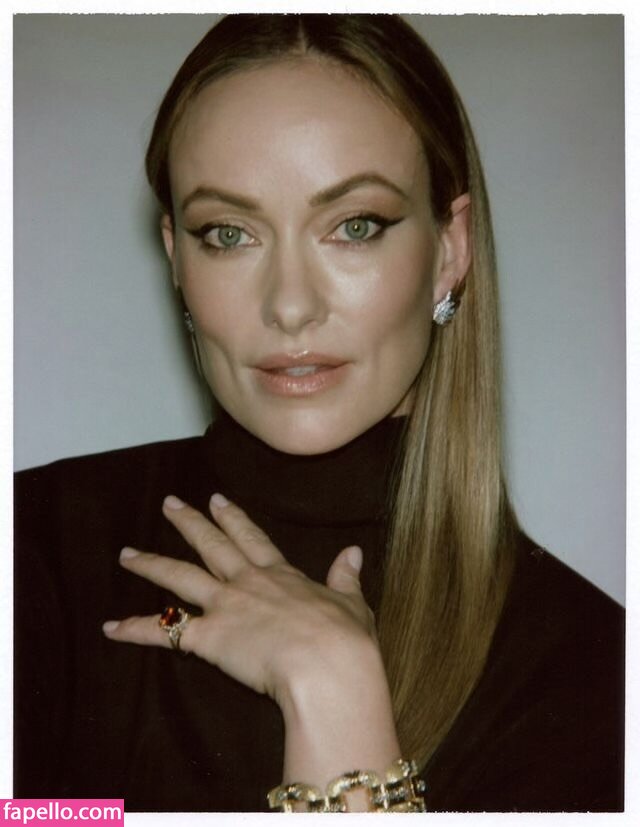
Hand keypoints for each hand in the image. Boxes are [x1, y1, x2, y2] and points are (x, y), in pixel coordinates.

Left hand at [103, 493, 376, 706]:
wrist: (327, 666)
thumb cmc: (344, 639)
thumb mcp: (353, 603)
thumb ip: (346, 577)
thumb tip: (353, 552)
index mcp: (281, 575)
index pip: (252, 538)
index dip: (234, 518)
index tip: (218, 500)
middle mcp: (247, 583)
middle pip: (211, 545)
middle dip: (188, 523)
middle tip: (169, 503)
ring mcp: (225, 606)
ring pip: (180, 578)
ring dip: (151, 565)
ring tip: (126, 554)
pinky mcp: (208, 637)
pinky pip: (164, 633)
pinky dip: (136, 630)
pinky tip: (111, 627)